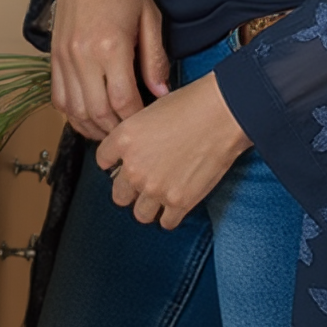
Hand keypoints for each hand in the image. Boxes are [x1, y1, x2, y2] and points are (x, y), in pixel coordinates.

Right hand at [49, 0, 169, 140]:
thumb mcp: (150, 16)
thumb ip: (155, 58)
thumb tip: (161, 92)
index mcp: (110, 45)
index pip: (123, 101)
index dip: (137, 119)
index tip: (149, 124)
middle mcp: (82, 55)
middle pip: (97, 112)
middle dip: (116, 130)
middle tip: (133, 133)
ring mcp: (64, 57)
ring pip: (75, 111)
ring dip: (94, 128)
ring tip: (113, 131)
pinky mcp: (53, 56)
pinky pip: (59, 98)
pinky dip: (73, 115)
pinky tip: (90, 117)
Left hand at [96, 73, 249, 227]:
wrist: (224, 113)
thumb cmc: (192, 104)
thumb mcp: (151, 111)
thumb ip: (135, 135)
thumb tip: (133, 150)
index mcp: (124, 139)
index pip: (102, 160)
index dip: (114, 162)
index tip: (123, 163)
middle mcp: (134, 167)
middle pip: (118, 194)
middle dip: (131, 188)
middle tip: (146, 180)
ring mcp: (155, 188)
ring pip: (140, 214)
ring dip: (149, 205)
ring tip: (162, 193)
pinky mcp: (179, 202)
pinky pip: (166, 222)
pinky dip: (171, 214)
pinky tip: (178, 200)